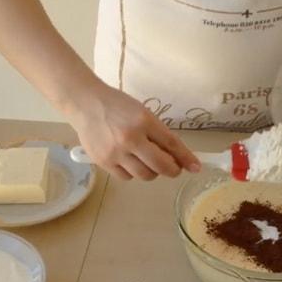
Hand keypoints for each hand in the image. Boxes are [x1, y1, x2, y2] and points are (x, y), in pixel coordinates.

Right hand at [63, 82, 199, 180]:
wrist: (85, 104)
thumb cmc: (118, 106)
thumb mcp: (143, 113)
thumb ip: (159, 134)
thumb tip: (178, 157)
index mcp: (144, 121)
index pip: (172, 144)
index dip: (186, 158)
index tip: (196, 167)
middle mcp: (130, 138)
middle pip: (160, 166)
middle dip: (171, 169)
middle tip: (172, 167)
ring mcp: (115, 152)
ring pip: (145, 175)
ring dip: (152, 171)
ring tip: (147, 160)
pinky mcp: (103, 162)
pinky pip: (127, 177)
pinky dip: (133, 172)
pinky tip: (129, 161)